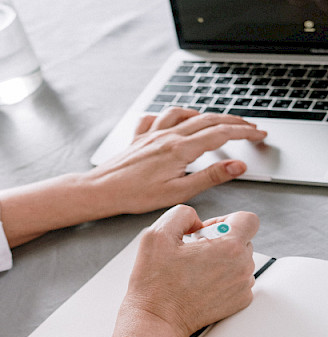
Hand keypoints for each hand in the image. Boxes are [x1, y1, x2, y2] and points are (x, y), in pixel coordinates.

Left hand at [84, 108, 266, 215]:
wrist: (102, 190)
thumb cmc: (135, 195)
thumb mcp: (179, 192)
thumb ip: (210, 176)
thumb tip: (238, 165)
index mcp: (180, 148)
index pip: (222, 133)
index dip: (245, 132)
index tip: (260, 134)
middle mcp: (167, 135)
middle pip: (208, 119)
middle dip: (233, 120)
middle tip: (250, 127)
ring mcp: (153, 133)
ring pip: (184, 114)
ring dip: (205, 114)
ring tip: (217, 121)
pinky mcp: (140, 137)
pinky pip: (158, 116)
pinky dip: (172, 114)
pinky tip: (174, 120)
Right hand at [124, 204, 258, 336]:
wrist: (156, 318)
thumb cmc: (155, 282)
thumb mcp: (157, 234)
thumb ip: (182, 214)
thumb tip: (196, 220)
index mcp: (228, 248)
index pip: (248, 219)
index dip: (226, 219)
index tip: (208, 230)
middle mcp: (241, 267)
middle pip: (243, 239)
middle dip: (220, 240)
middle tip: (194, 251)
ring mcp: (241, 287)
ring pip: (241, 259)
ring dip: (222, 259)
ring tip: (195, 268)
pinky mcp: (239, 302)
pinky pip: (238, 279)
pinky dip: (223, 277)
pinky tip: (200, 282)